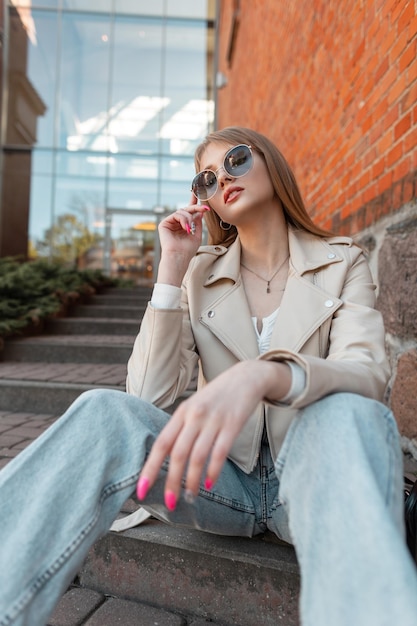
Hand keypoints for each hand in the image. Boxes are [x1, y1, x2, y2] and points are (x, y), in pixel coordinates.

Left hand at [137, 360, 290, 509]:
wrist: (246, 377)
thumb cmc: (217, 396)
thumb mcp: (194, 407)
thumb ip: (181, 429)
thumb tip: (165, 458)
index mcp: (182, 413)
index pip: (161, 444)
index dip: (150, 468)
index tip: (141, 489)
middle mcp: (195, 416)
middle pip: (177, 453)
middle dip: (171, 481)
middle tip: (169, 503)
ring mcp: (214, 420)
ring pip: (197, 456)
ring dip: (192, 481)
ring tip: (190, 497)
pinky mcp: (233, 424)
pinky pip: (220, 453)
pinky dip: (213, 471)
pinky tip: (210, 484)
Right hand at [156, 196, 209, 285]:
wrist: (179, 257)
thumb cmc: (187, 250)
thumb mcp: (197, 235)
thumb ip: (198, 223)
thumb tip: (200, 212)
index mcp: (184, 226)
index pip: (189, 212)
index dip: (193, 202)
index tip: (198, 192)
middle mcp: (176, 224)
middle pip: (186, 210)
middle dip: (196, 207)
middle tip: (205, 208)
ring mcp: (170, 223)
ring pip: (182, 211)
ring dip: (189, 218)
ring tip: (190, 229)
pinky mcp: (164, 224)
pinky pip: (176, 214)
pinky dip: (183, 220)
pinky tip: (186, 228)